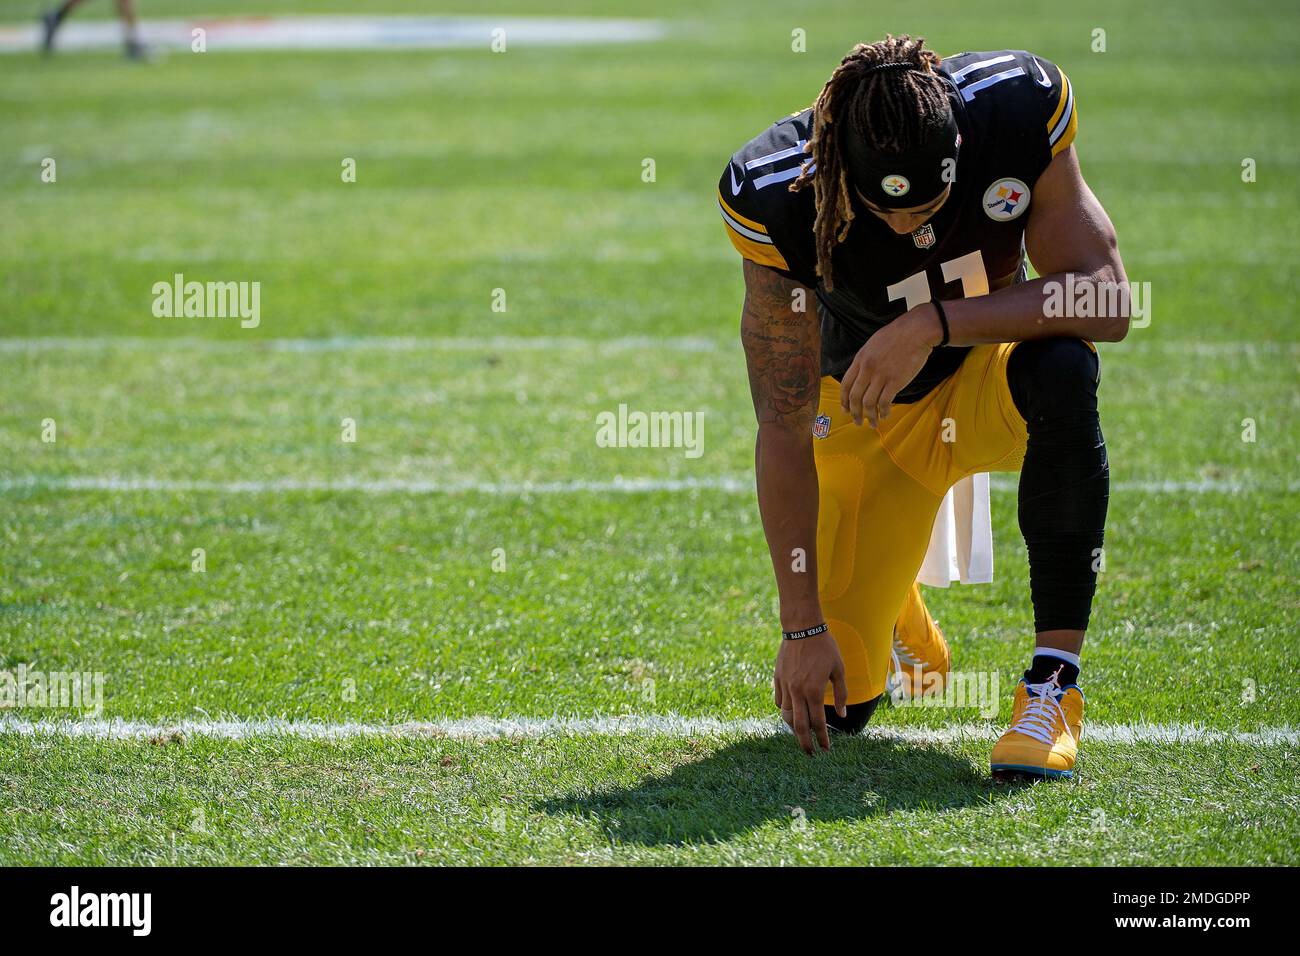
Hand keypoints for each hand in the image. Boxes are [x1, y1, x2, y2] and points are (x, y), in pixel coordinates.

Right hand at [774, 632, 847, 754]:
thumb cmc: (824, 647)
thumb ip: (840, 694)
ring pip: (786, 715)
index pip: (818, 723)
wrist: (802, 628)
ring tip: (801, 734)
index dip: (822, 739)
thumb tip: (841, 715)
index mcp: (814, 691)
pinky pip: (779, 701)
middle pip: (799, 725)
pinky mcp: (778, 678)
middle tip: (810, 754)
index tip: (825, 749)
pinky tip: (791, 712)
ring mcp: (785, 686)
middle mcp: (798, 692)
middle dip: (804, 743)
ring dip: (793, 728)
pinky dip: (785, 709)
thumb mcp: (838, 670)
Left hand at [840, 304, 941, 427]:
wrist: (916, 331)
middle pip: (855, 397)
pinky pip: (885, 402)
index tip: (845, 409)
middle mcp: (867, 369)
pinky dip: (883, 411)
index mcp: (860, 359)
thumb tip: (861, 375)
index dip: (844, 400)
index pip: (846, 385)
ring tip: (872, 423)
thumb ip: (865, 360)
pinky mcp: (895, 381)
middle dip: (854, 413)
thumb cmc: (897, 335)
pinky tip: (885, 415)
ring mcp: (881, 376)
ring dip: (869, 416)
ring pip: (868, 403)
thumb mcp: (873, 344)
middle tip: (857, 422)